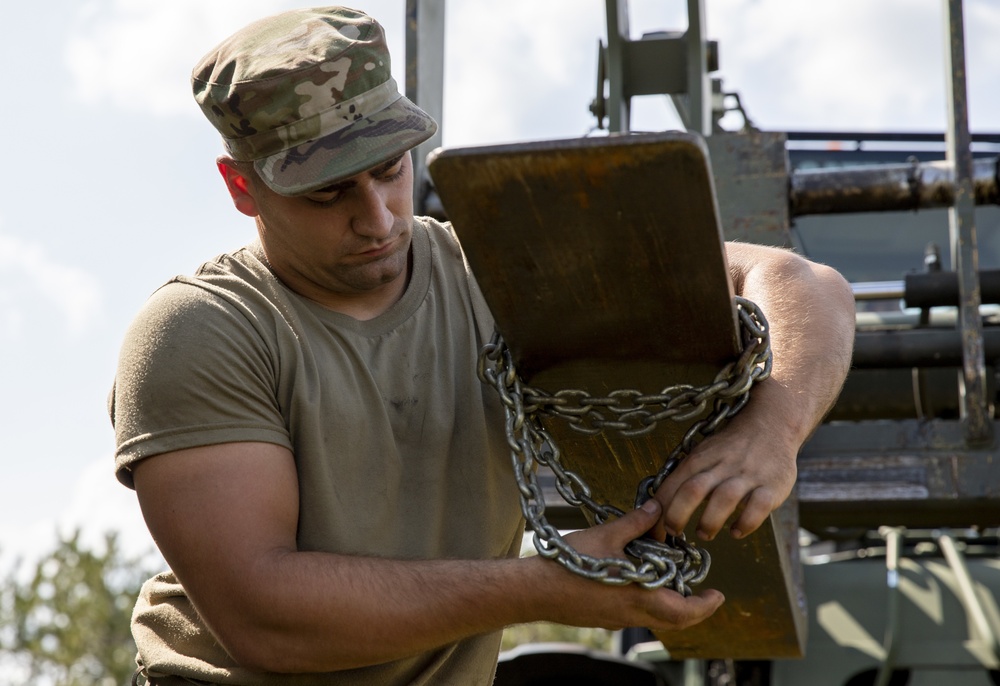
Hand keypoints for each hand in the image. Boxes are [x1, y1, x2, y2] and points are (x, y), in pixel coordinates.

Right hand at [531, 500, 723, 631]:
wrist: (534, 590)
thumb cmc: (569, 564)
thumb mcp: (606, 536)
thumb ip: (635, 523)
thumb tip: (656, 508)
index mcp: (638, 597)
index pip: (684, 611)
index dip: (705, 606)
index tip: (718, 595)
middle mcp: (631, 614)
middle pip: (674, 621)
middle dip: (693, 610)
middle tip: (703, 595)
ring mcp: (615, 619)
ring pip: (654, 618)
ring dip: (670, 605)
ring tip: (672, 582)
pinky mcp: (602, 617)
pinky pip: (634, 614)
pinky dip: (648, 602)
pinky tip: (638, 582)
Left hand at [650, 398, 797, 541]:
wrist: (771, 423)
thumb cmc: (731, 445)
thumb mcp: (703, 453)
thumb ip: (684, 477)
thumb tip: (657, 508)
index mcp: (701, 457)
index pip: (673, 483)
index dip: (660, 508)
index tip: (655, 527)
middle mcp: (722, 465)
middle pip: (693, 490)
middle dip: (677, 515)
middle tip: (674, 531)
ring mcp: (748, 475)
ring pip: (724, 498)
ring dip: (709, 522)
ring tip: (704, 533)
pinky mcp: (772, 486)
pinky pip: (758, 507)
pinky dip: (745, 523)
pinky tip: (736, 531)